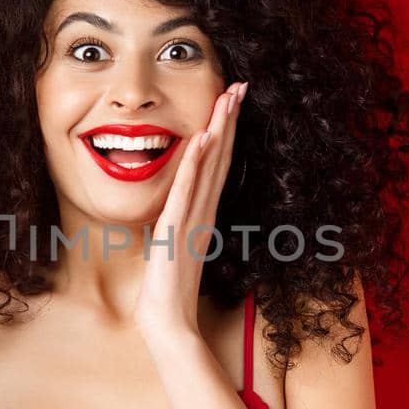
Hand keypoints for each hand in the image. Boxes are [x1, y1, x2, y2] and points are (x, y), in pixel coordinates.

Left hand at [134, 80, 246, 340]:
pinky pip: (188, 189)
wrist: (168, 322)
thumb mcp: (172, 246)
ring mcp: (193, 218)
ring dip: (220, 130)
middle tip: (240, 85)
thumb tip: (173, 210)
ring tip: (228, 98)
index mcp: (202, 213)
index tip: (231, 102)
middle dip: (230, 120)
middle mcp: (203, 211)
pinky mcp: (178, 229)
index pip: (217, 165)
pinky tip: (203, 139)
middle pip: (221, 157)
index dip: (226, 132)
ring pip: (210, 166)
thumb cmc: (168, 291)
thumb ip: (177, 225)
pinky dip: (196, 163)